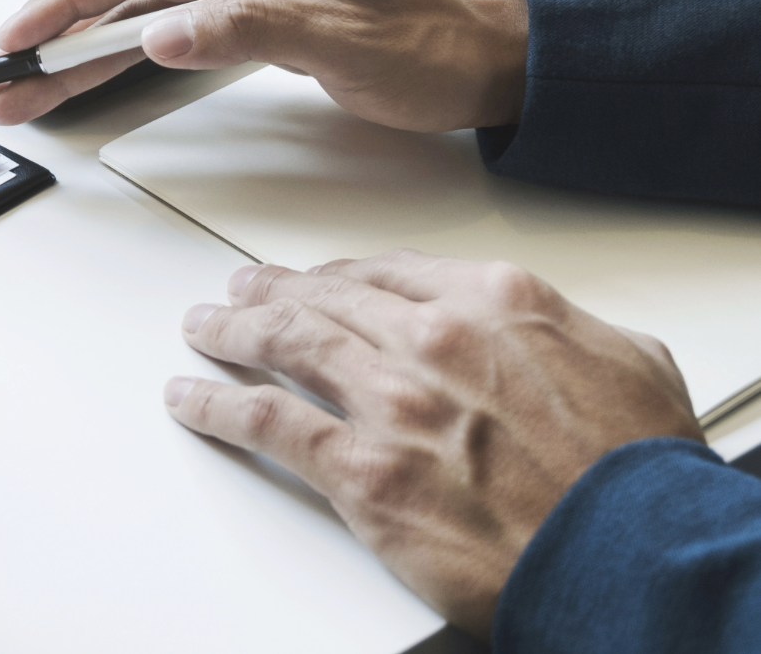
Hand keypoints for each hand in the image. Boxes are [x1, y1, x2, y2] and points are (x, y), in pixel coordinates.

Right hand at [0, 0, 529, 129]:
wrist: (502, 54)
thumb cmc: (439, 45)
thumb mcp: (349, 43)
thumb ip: (254, 27)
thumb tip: (165, 33)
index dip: (68, 1)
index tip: (21, 37)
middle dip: (56, 36)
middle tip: (3, 84)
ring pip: (140, 18)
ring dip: (82, 55)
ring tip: (30, 93)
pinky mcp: (259, 22)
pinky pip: (169, 34)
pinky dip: (123, 57)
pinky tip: (100, 73)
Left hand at [166, 251, 702, 634]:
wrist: (634, 556)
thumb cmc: (638, 474)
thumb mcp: (625, 360)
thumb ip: (559, 329)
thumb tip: (536, 330)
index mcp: (494, 301)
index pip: (389, 271)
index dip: (339, 275)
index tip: (316, 278)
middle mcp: (432, 339)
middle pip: (325, 300)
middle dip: (272, 293)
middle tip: (242, 292)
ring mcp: (391, 402)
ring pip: (283, 344)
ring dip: (231, 331)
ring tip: (204, 327)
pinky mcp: (363, 470)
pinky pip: (266, 422)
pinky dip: (216, 405)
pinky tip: (190, 397)